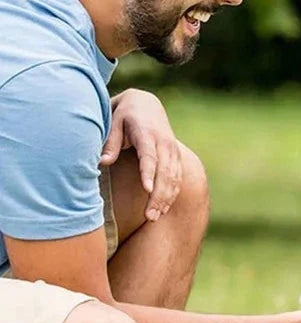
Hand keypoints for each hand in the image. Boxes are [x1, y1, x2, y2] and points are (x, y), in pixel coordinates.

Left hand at [100, 90, 181, 222]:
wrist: (148, 105)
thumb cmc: (125, 115)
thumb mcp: (113, 123)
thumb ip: (110, 143)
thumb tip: (102, 162)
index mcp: (147, 133)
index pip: (150, 156)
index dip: (149, 173)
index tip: (146, 190)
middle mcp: (164, 143)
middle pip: (165, 173)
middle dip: (158, 196)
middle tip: (148, 216)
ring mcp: (173, 152)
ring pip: (173, 179)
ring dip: (165, 200)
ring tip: (153, 217)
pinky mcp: (177, 159)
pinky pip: (177, 180)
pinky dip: (171, 196)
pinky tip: (162, 210)